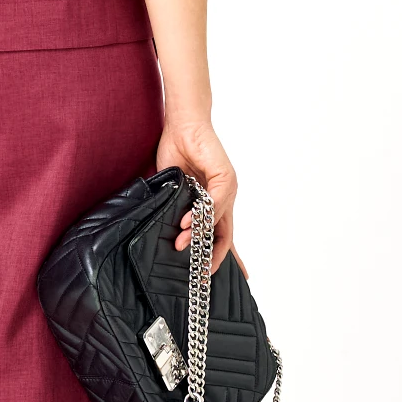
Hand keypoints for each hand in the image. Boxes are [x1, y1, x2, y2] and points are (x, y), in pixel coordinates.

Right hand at [155, 118, 238, 274]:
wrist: (181, 125)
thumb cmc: (176, 153)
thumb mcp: (175, 191)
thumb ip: (176, 211)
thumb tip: (171, 233)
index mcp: (213, 203)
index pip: (223, 235)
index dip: (226, 256)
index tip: (230, 276)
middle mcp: (224, 198)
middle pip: (226, 235)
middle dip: (216, 256)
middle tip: (205, 274)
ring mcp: (227, 187)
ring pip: (218, 220)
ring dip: (198, 235)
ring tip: (180, 245)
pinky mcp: (225, 176)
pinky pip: (214, 202)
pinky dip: (201, 215)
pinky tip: (187, 223)